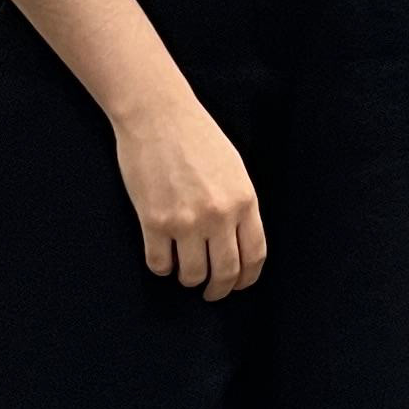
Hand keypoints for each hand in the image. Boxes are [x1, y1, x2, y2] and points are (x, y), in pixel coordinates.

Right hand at [116, 90, 265, 297]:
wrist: (159, 116)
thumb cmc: (198, 138)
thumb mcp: (234, 170)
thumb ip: (239, 206)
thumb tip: (238, 241)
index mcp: (244, 201)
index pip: (254, 255)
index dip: (247, 278)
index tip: (239, 285)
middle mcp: (219, 215)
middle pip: (225, 272)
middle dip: (219, 289)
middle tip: (212, 292)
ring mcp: (185, 221)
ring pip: (191, 274)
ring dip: (189, 279)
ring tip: (185, 272)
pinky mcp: (154, 222)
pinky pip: (159, 264)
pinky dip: (162, 268)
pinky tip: (163, 259)